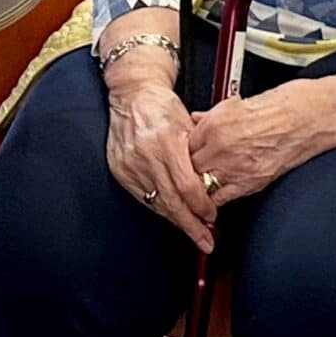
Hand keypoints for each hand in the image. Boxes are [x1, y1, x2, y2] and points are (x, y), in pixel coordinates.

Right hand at [105, 79, 215, 251]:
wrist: (132, 95)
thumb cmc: (163, 107)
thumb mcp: (188, 126)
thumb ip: (199, 156)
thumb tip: (215, 187)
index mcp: (166, 141)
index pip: (187, 186)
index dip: (201, 206)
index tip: (211, 216)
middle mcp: (146, 154)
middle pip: (171, 201)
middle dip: (190, 225)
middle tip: (205, 240)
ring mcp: (130, 164)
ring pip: (156, 203)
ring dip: (175, 218)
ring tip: (191, 229)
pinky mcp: (120, 170)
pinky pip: (142, 197)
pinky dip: (159, 207)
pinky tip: (171, 213)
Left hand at [183, 81, 335, 203]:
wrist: (314, 115)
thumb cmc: (284, 104)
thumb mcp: (238, 103)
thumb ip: (213, 115)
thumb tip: (197, 120)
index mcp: (216, 123)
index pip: (184, 144)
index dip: (183, 150)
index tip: (184, 152)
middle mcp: (222, 146)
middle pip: (189, 166)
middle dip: (188, 168)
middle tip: (190, 169)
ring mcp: (237, 166)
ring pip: (202, 184)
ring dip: (200, 185)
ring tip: (200, 184)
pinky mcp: (253, 181)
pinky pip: (223, 198)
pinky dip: (217, 199)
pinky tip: (215, 196)